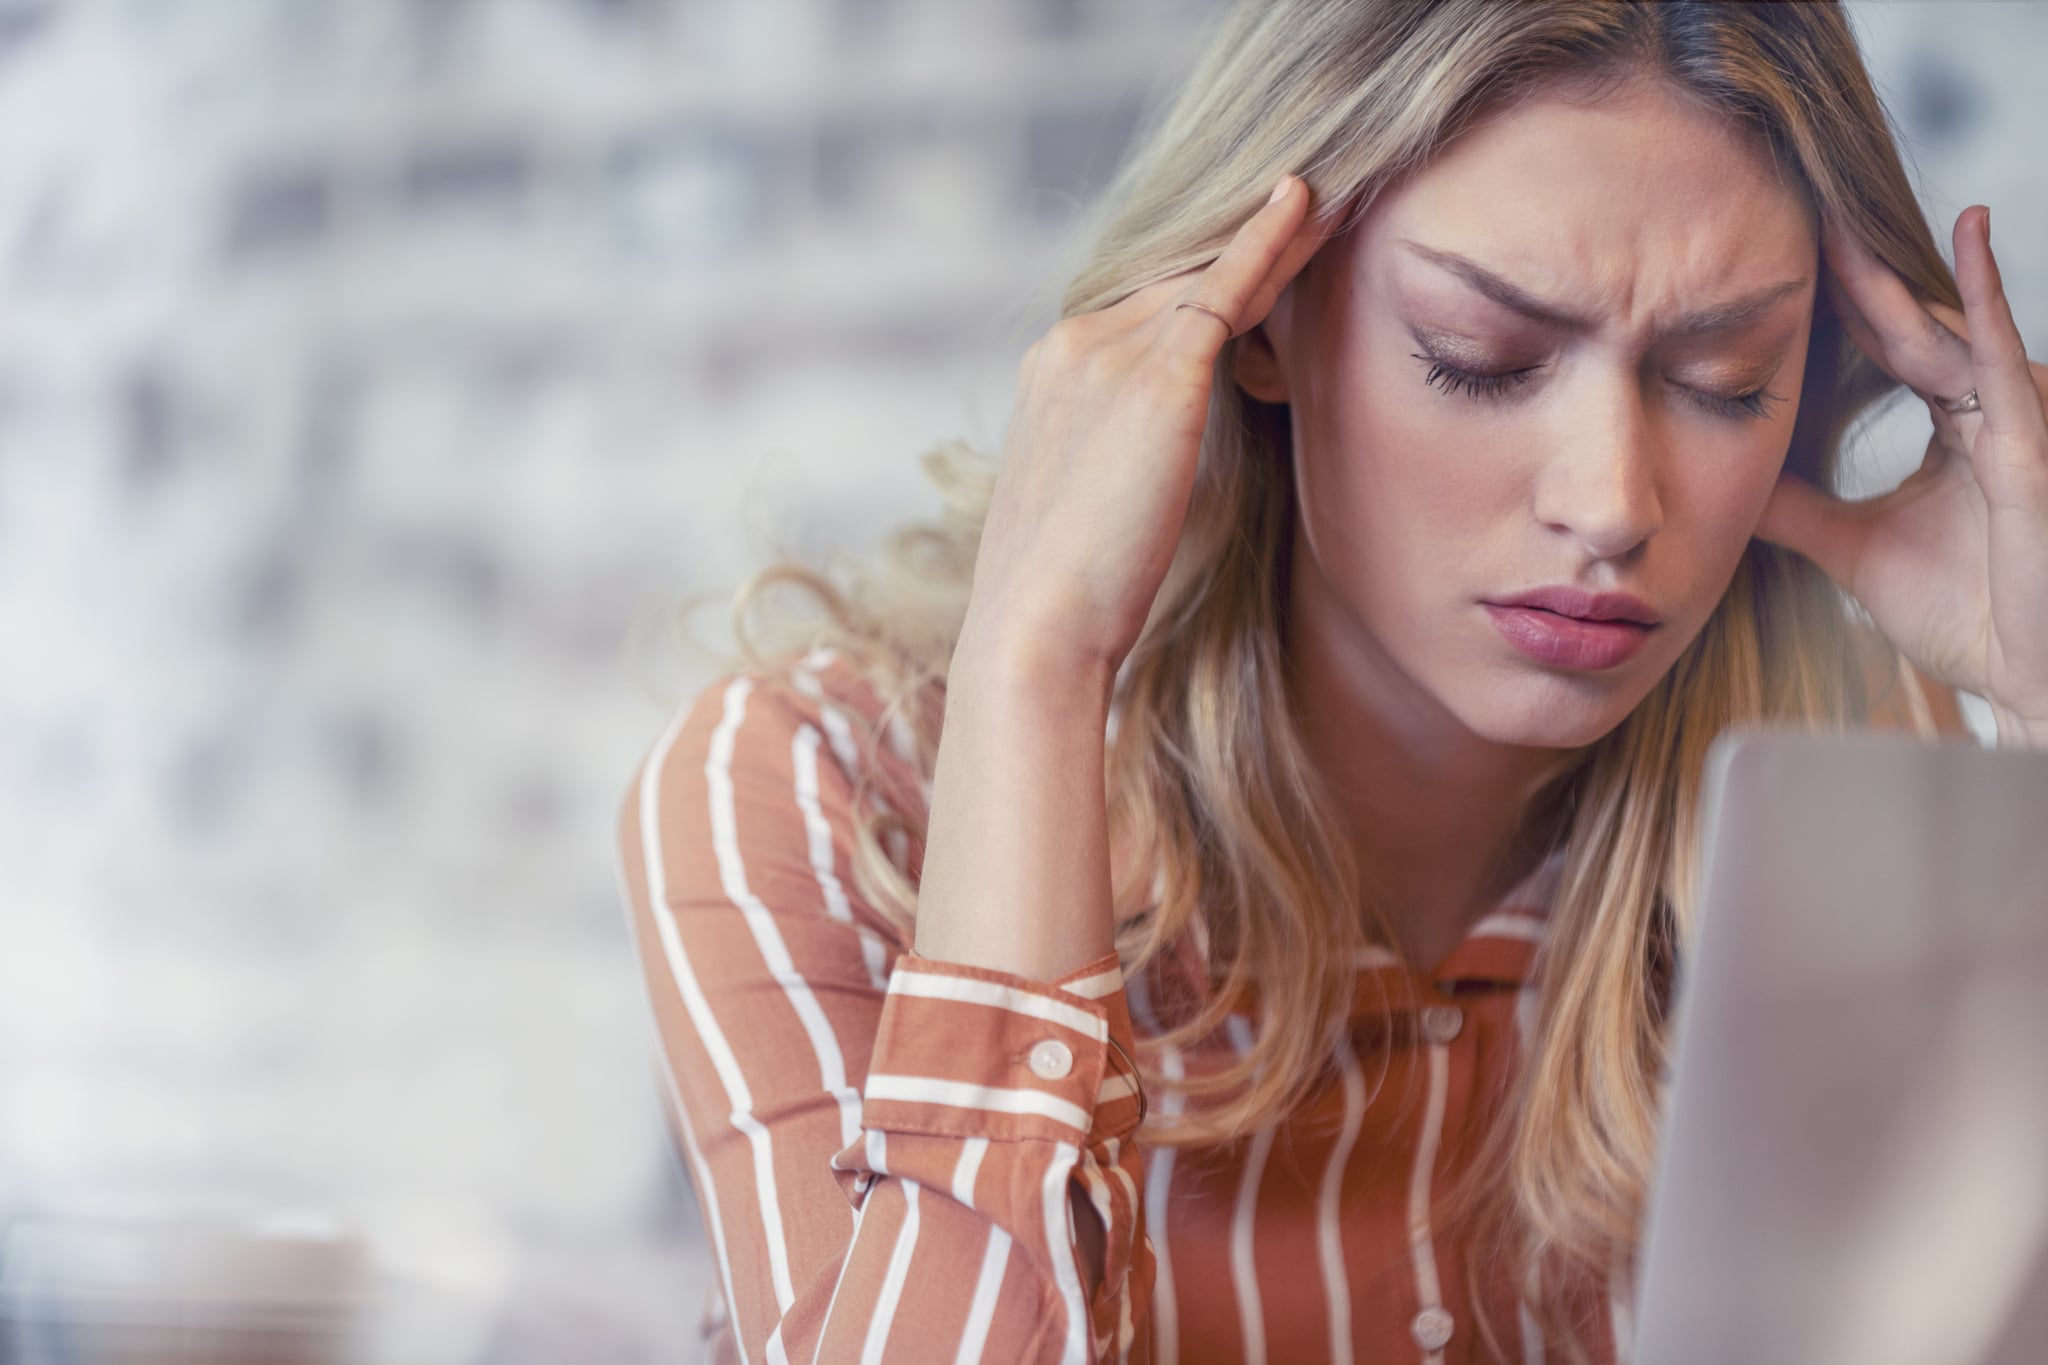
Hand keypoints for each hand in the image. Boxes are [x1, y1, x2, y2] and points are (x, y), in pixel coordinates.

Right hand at [962, 173, 1329, 674]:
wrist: (1035, 627)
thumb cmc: (1070, 593)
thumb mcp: (1094, 503)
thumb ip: (1127, 455)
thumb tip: (1170, 461)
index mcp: (1050, 372)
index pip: (1144, 308)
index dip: (1209, 284)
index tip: (1258, 265)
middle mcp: (1071, 345)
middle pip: (1174, 279)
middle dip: (1241, 248)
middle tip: (1311, 202)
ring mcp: (1107, 354)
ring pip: (1203, 277)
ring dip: (1269, 238)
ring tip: (1329, 200)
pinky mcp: (1154, 379)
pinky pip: (1221, 290)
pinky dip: (1266, 243)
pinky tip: (1304, 203)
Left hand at [1753, 205, 2047, 746]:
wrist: (2025, 679)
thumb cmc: (1966, 615)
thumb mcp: (1852, 549)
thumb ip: (1797, 510)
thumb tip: (1730, 481)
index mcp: (1952, 426)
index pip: (1886, 344)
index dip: (1836, 297)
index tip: (1778, 247)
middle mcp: (1987, 408)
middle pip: (1907, 320)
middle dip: (1854, 263)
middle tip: (1794, 197)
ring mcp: (2016, 418)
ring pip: (1943, 325)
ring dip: (1892, 270)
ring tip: (1836, 209)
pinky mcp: (2032, 441)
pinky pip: (2004, 353)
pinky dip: (1984, 293)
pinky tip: (1967, 231)